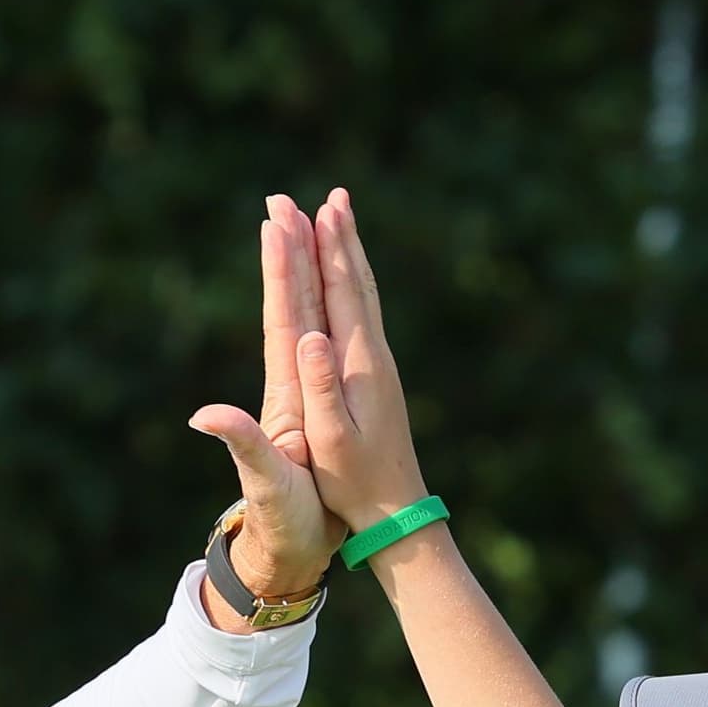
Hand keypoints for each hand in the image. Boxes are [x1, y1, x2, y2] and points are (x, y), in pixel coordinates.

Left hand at [187, 205, 340, 618]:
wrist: (291, 551)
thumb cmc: (282, 522)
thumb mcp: (262, 483)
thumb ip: (240, 445)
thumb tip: (204, 415)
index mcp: (282, 394)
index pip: (281, 319)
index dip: (280, 272)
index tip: (278, 223)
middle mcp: (289, 384)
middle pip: (291, 306)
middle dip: (289, 253)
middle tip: (284, 199)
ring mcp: (303, 392)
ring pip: (309, 318)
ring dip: (309, 272)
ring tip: (309, 223)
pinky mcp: (317, 405)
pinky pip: (325, 343)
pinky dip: (328, 310)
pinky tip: (331, 289)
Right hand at [289, 189, 434, 535]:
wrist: (398, 512)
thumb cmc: (356, 483)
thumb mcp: (331, 439)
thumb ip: (320, 386)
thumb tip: (310, 337)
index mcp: (358, 363)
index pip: (338, 292)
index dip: (323, 249)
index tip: (311, 209)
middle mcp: (374, 355)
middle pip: (354, 281)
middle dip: (336, 237)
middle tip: (326, 194)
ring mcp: (379, 364)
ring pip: (363, 293)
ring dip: (350, 252)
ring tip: (341, 216)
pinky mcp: (378, 377)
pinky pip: (364, 313)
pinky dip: (354, 283)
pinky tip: (352, 277)